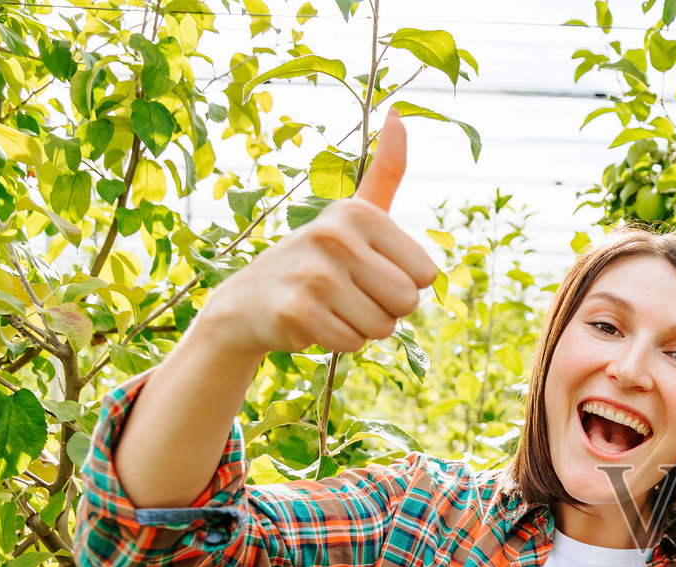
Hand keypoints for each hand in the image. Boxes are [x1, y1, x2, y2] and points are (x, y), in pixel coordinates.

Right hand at [200, 108, 439, 360]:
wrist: (249, 301)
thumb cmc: (318, 257)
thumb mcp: (355, 212)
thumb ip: (385, 171)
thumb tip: (399, 114)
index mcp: (359, 213)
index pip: (426, 275)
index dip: (403, 284)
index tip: (369, 271)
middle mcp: (335, 236)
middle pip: (408, 303)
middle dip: (386, 310)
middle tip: (350, 294)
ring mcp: (314, 274)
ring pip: (382, 328)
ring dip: (362, 328)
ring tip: (330, 306)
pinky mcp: (298, 312)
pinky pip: (353, 343)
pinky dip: (338, 342)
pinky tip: (313, 321)